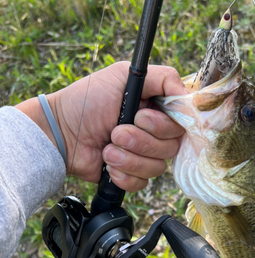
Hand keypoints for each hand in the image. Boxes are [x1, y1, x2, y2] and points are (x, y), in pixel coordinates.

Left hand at [17, 62, 185, 190]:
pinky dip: (123, 173)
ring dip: (129, 157)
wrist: (60, 133)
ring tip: (107, 146)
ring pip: (158, 166)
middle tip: (116, 130)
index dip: (166, 123)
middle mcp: (155, 132)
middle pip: (172, 145)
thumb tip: (190, 99)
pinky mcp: (132, 174)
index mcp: (157, 107)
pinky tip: (108, 164)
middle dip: (141, 139)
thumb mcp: (123, 75)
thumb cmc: (87, 101)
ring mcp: (144, 154)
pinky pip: (142, 182)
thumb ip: (163, 78)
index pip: (183, 121)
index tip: (142, 117)